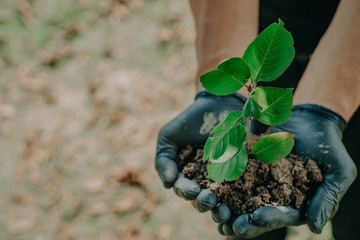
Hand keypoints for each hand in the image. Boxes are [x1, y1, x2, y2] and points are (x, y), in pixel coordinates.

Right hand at [155, 90, 246, 211]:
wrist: (216, 104)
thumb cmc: (189, 122)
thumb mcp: (169, 137)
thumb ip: (164, 160)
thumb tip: (168, 184)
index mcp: (186, 177)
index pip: (184, 189)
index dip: (186, 191)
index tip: (191, 190)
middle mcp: (205, 182)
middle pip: (202, 199)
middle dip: (204, 203)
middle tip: (208, 200)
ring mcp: (225, 178)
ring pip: (222, 199)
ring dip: (221, 208)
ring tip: (223, 209)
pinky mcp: (242, 172)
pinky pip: (243, 188)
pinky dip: (242, 197)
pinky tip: (243, 201)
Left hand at [212, 104, 356, 236]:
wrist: (311, 118)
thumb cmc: (329, 147)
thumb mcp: (337, 173)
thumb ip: (326, 199)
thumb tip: (314, 228)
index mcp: (293, 204)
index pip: (281, 216)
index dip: (269, 219)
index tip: (256, 217)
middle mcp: (272, 196)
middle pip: (255, 213)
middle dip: (242, 220)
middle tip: (228, 224)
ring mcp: (256, 180)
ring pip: (238, 197)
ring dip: (225, 206)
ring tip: (213, 210)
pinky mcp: (245, 163)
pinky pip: (230, 172)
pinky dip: (219, 179)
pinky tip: (207, 184)